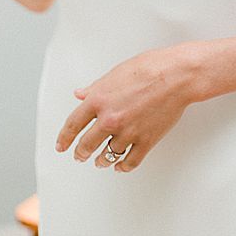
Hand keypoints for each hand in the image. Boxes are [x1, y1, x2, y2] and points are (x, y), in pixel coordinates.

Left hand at [56, 45, 199, 172]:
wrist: (175, 76)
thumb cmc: (147, 68)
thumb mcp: (113, 74)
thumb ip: (94, 88)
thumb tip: (80, 95)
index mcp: (98, 100)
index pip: (73, 124)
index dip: (64, 137)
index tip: (61, 145)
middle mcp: (110, 119)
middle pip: (87, 144)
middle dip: (81, 153)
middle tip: (79, 156)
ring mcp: (128, 132)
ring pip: (108, 155)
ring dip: (102, 160)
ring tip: (99, 162)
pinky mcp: (146, 141)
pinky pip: (130, 161)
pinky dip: (123, 166)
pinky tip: (119, 166)